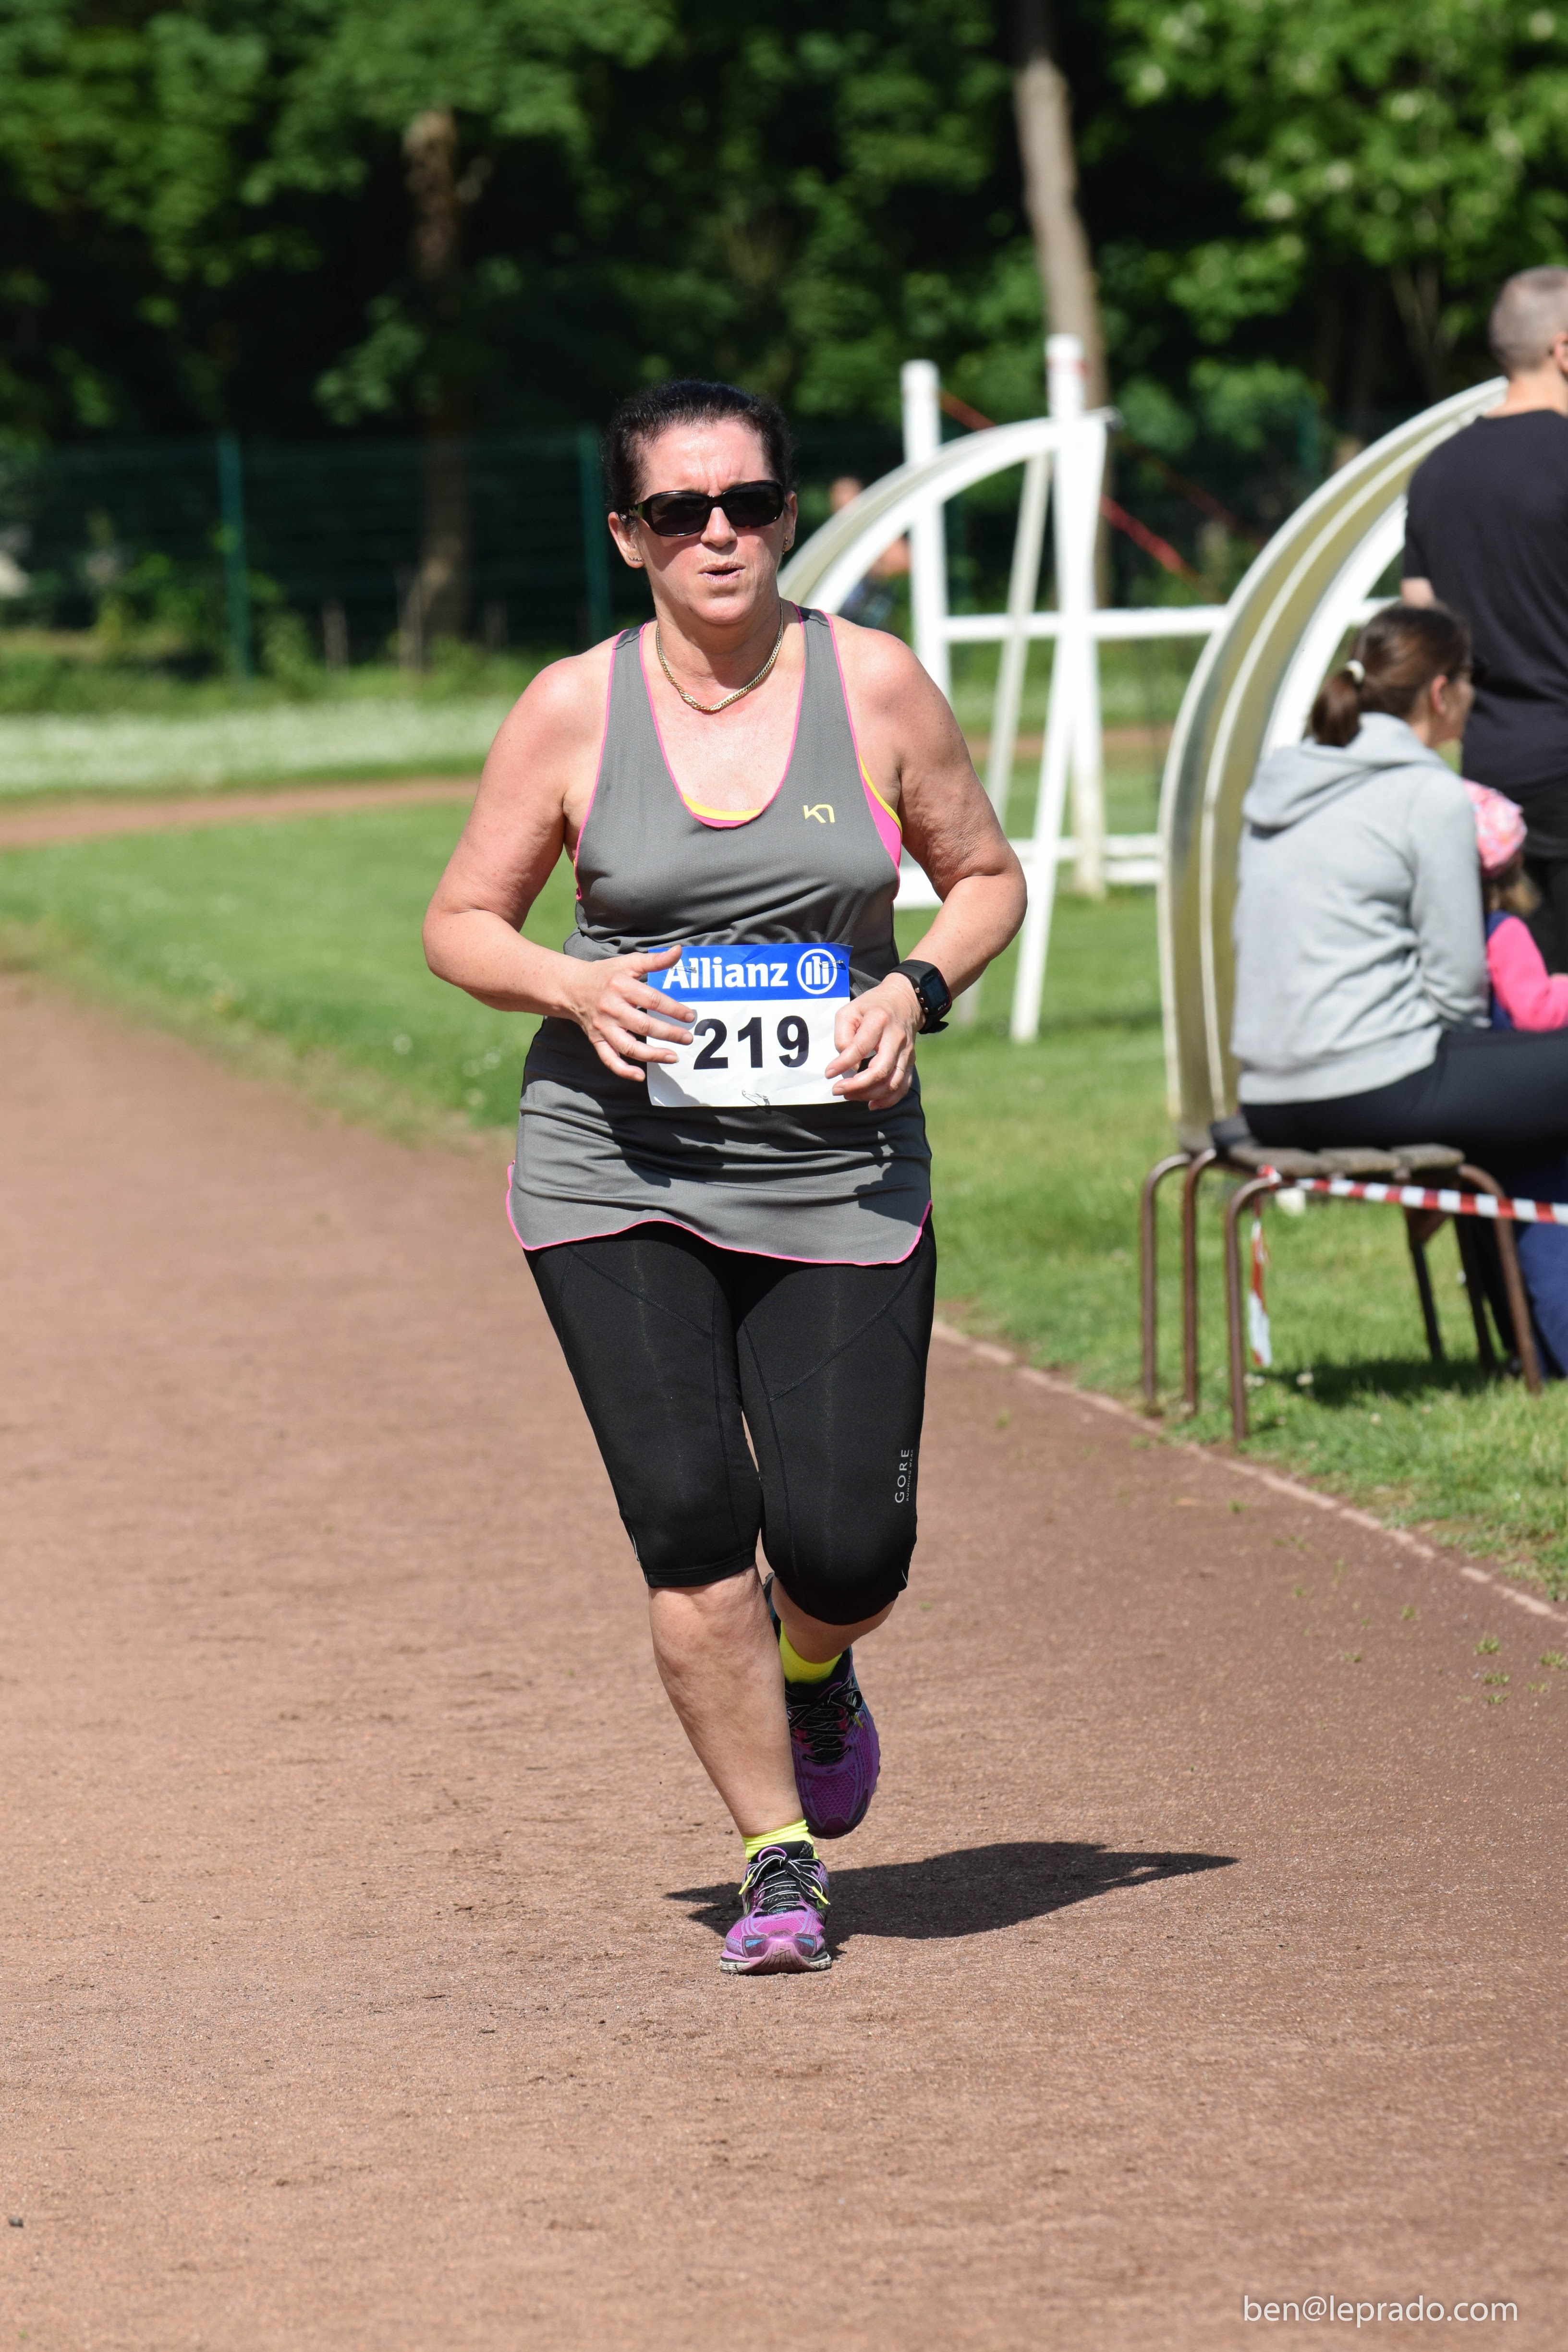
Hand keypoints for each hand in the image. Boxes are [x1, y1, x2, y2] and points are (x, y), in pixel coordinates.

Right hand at [567, 945, 694, 1081]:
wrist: (571, 987)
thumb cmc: (606, 975)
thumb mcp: (629, 963)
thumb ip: (655, 960)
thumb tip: (679, 951)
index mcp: (621, 987)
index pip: (652, 1000)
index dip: (673, 1009)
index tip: (690, 1016)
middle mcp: (611, 1009)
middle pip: (643, 1025)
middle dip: (668, 1034)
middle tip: (688, 1038)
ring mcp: (603, 1027)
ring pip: (628, 1046)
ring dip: (652, 1056)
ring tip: (673, 1057)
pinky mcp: (596, 1040)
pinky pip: (609, 1059)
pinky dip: (623, 1070)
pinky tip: (640, 1076)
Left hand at [826, 975, 919, 1109]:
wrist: (904, 1000)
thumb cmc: (871, 1007)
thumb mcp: (850, 1010)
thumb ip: (843, 1035)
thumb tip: (845, 1062)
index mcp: (879, 1020)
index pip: (861, 1047)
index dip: (843, 1064)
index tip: (828, 1074)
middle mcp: (896, 1037)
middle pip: (880, 1070)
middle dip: (857, 1085)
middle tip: (837, 1090)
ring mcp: (906, 1051)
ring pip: (892, 1082)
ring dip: (869, 1094)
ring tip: (849, 1095)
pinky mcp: (910, 1061)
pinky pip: (903, 1086)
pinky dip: (888, 1100)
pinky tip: (872, 1104)